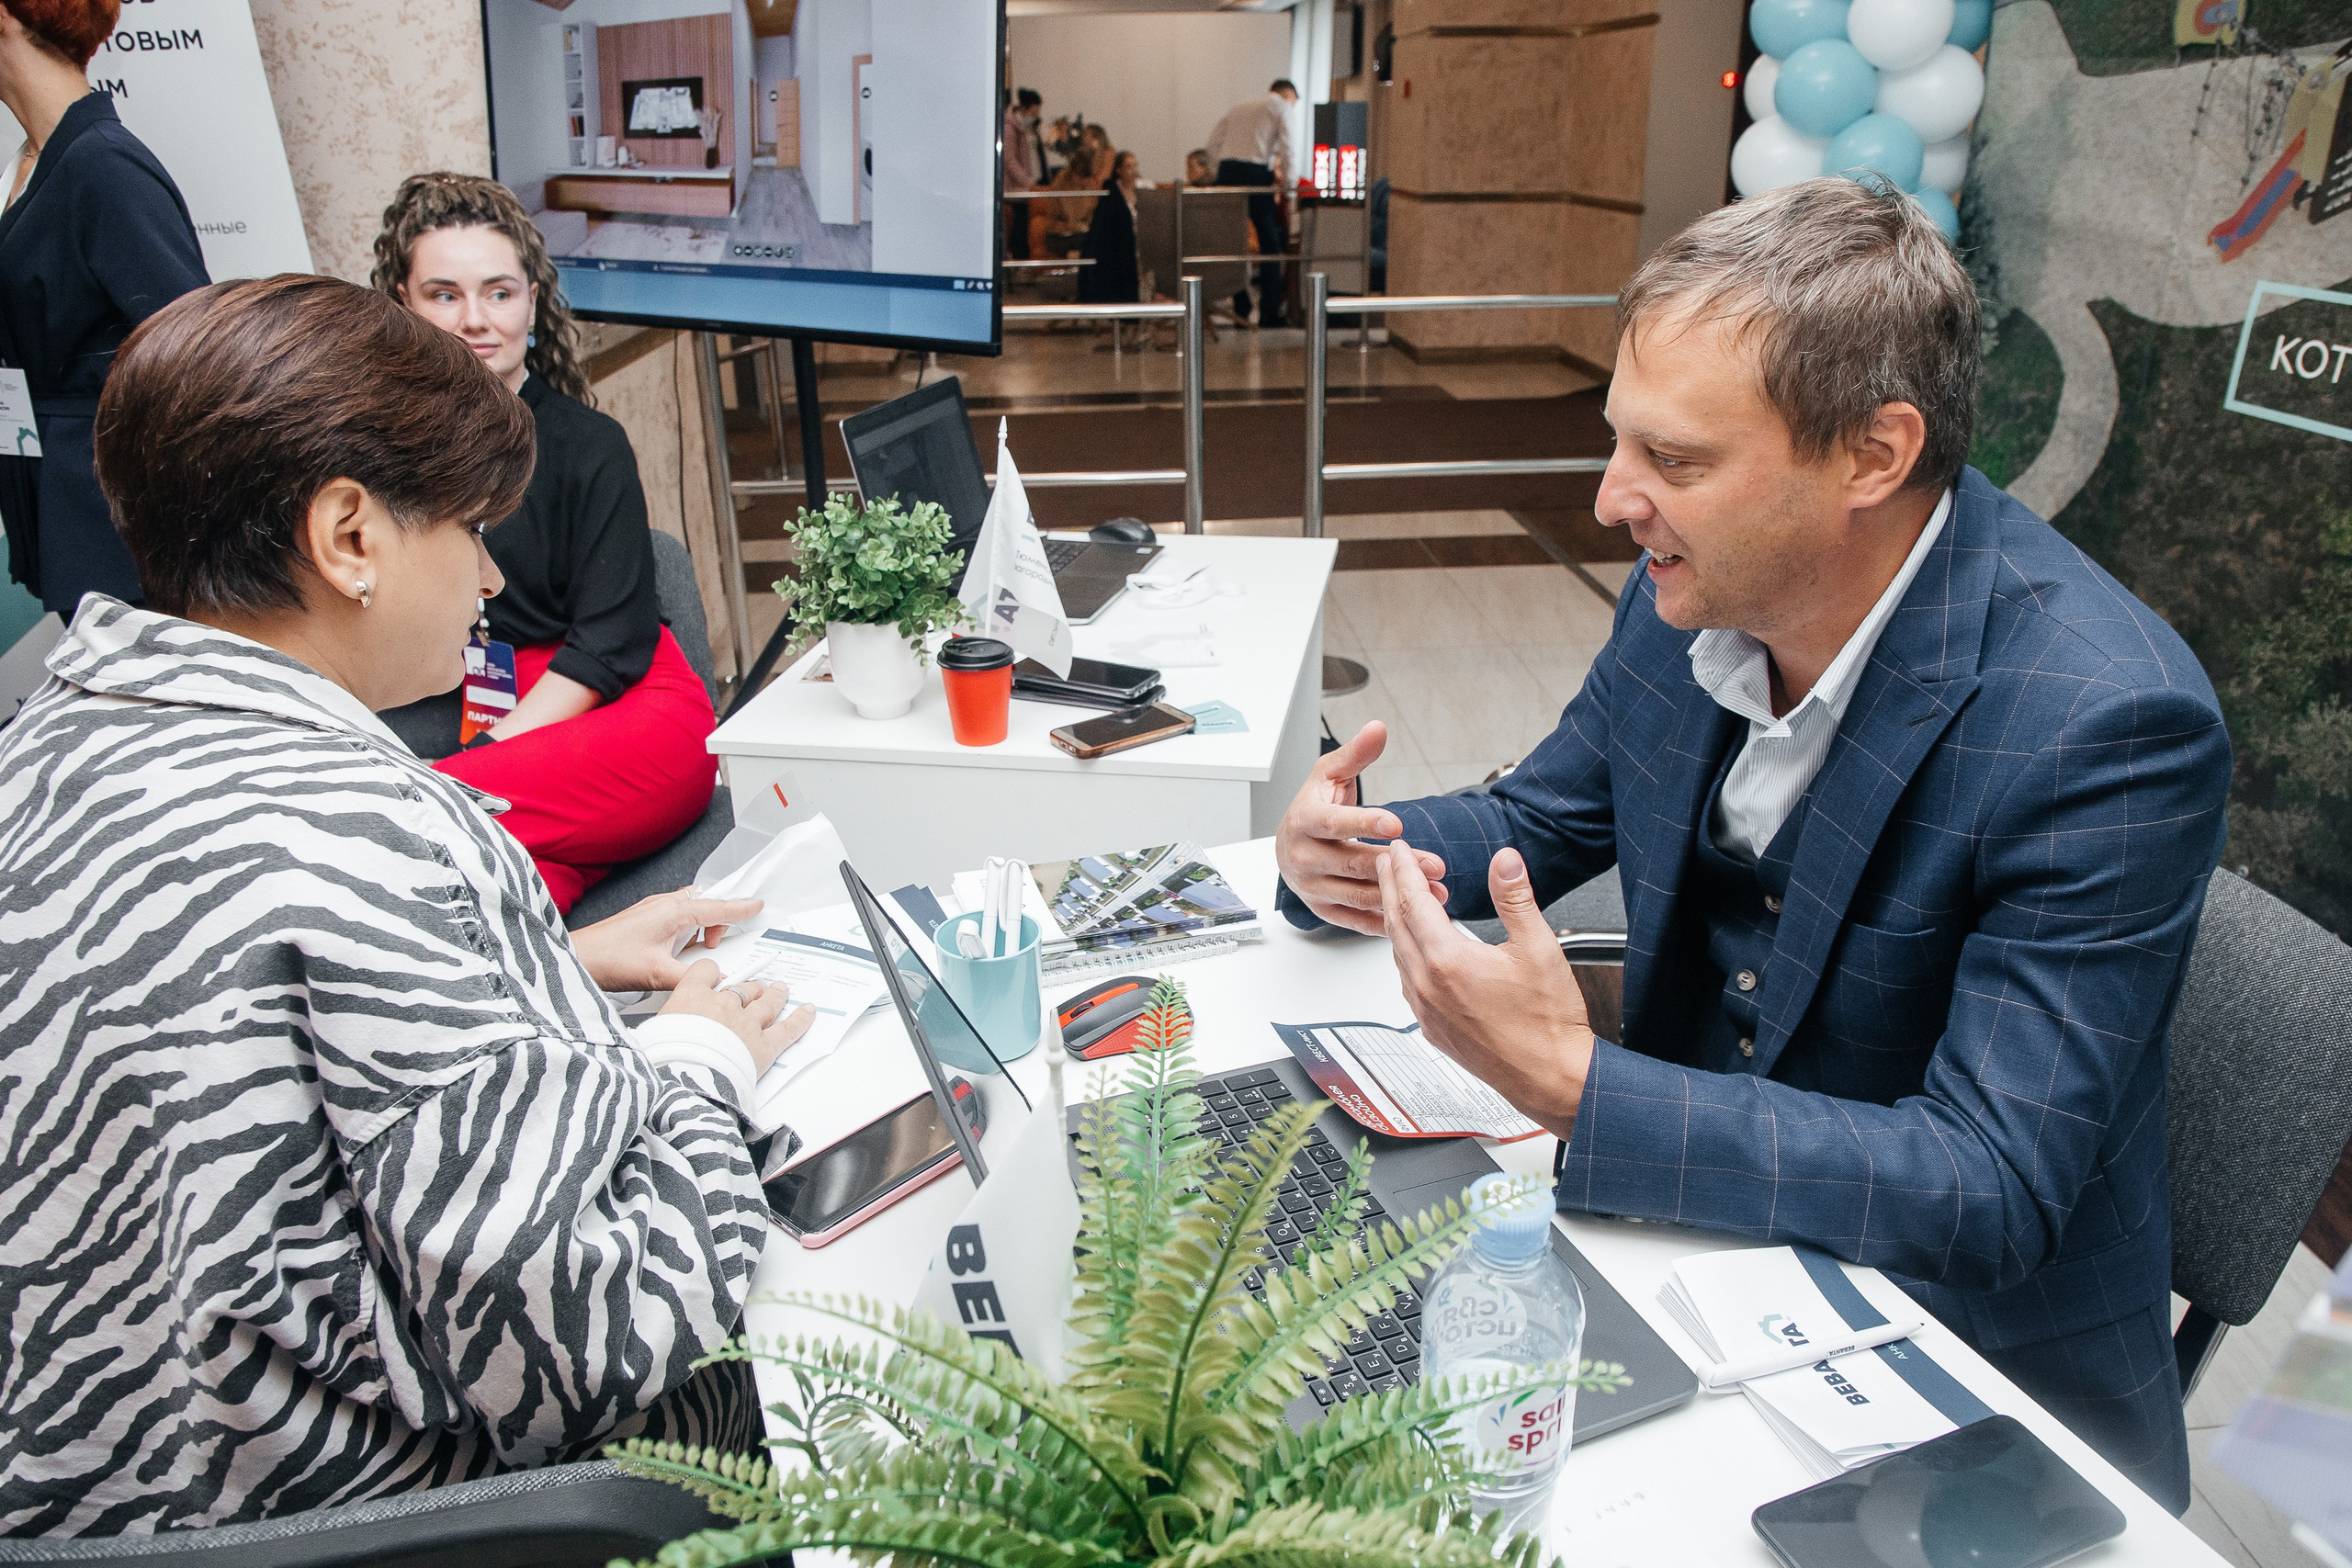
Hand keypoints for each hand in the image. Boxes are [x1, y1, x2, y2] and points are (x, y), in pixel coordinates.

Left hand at [571, 886, 764, 991]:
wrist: (578, 958)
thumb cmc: (610, 959)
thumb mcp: (658, 974)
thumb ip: (693, 978)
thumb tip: (718, 982)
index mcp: (674, 911)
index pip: (718, 907)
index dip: (740, 908)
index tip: (758, 905)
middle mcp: (665, 905)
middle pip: (706, 907)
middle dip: (718, 923)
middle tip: (715, 947)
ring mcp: (653, 911)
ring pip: (691, 913)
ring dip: (699, 929)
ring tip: (693, 953)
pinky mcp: (644, 920)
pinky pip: (676, 919)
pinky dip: (685, 932)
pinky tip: (677, 952)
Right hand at [661, 960, 815, 1077]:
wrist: (682, 1085)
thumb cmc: (663, 1062)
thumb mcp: (651, 1033)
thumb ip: (664, 1023)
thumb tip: (659, 1030)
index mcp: (692, 997)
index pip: (706, 971)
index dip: (711, 974)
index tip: (713, 978)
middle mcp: (722, 1006)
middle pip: (741, 988)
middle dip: (748, 988)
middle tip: (753, 988)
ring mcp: (746, 1025)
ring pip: (766, 1003)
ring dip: (774, 995)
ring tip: (780, 990)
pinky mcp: (763, 1047)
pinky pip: (787, 1029)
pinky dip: (800, 1020)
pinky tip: (807, 1012)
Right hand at [1273, 720, 1446, 935]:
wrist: (1288, 844)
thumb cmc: (1312, 807)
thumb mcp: (1329, 774)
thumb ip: (1355, 754)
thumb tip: (1377, 729)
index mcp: (1304, 822)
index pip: (1335, 824)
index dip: (1365, 824)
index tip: (1396, 825)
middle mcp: (1303, 857)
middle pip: (1354, 863)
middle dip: (1398, 865)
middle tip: (1435, 865)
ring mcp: (1311, 886)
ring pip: (1358, 895)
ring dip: (1399, 896)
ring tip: (1436, 891)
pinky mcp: (1322, 908)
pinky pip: (1354, 919)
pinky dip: (1383, 920)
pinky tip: (1413, 914)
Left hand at [1377, 840, 1594, 1139]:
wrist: (1549, 1077)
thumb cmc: (1546, 1023)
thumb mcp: (1538, 947)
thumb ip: (1515, 898)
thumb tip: (1505, 861)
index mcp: (1448, 961)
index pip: (1413, 902)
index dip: (1404, 870)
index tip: (1398, 851)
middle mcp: (1427, 986)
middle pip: (1395, 924)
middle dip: (1389, 888)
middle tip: (1385, 863)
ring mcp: (1426, 1010)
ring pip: (1397, 953)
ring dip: (1395, 920)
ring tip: (1399, 899)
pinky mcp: (1432, 1028)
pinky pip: (1406, 981)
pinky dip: (1404, 953)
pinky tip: (1415, 949)